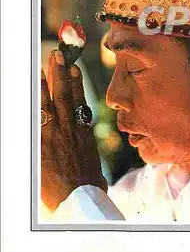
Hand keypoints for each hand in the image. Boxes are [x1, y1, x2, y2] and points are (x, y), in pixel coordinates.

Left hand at [41, 50, 106, 211]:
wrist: (81, 196)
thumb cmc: (88, 181)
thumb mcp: (90, 157)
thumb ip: (83, 142)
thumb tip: (81, 136)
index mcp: (84, 130)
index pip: (79, 100)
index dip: (76, 83)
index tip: (75, 68)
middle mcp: (72, 126)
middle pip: (66, 94)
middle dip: (62, 73)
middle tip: (59, 55)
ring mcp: (58, 133)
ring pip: (52, 101)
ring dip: (49, 81)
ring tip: (46, 64)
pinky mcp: (44, 142)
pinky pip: (41, 117)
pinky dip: (40, 101)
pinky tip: (37, 89)